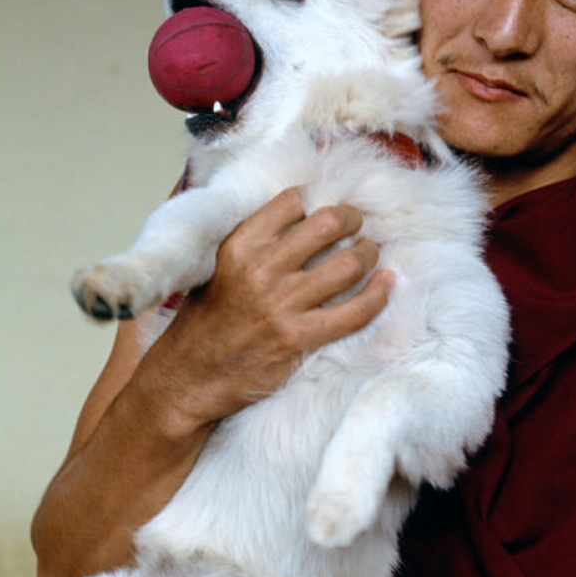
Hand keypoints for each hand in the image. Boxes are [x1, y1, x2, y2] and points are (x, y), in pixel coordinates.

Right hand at [142, 188, 393, 431]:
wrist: (188, 377)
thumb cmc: (206, 323)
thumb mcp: (219, 268)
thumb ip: (255, 242)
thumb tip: (302, 217)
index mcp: (239, 245)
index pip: (293, 201)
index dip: (318, 198)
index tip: (328, 206)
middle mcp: (262, 269)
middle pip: (328, 224)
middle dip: (351, 219)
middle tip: (357, 225)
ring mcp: (282, 305)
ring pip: (348, 264)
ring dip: (368, 254)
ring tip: (370, 254)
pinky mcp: (299, 338)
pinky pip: (355, 311)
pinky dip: (378, 295)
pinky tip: (386, 284)